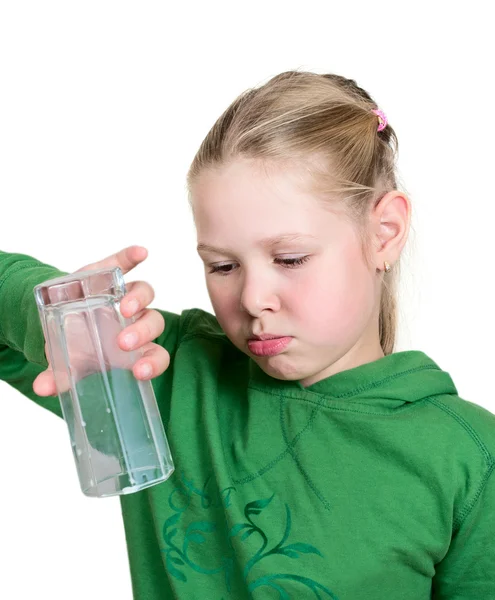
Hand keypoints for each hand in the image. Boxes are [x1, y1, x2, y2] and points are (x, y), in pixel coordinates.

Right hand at [32, 245, 169, 396]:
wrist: (59, 315)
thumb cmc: (74, 343)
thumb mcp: (67, 360)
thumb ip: (60, 376)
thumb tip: (42, 388)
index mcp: (134, 347)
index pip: (156, 355)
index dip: (153, 363)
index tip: (140, 371)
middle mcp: (136, 320)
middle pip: (153, 322)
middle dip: (142, 332)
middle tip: (123, 342)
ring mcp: (125, 294)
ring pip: (144, 293)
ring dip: (138, 298)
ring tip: (124, 306)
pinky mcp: (109, 273)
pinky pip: (125, 262)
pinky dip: (132, 257)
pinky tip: (139, 254)